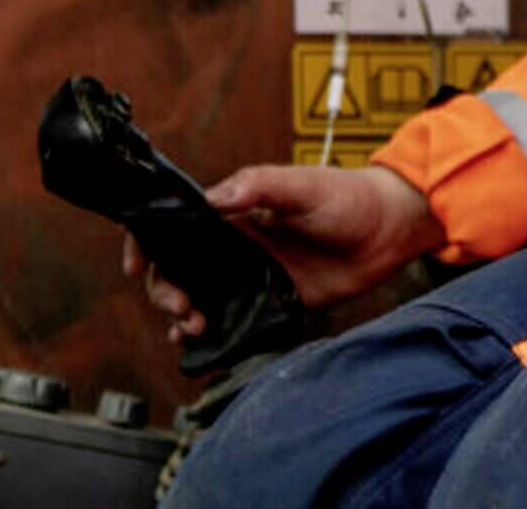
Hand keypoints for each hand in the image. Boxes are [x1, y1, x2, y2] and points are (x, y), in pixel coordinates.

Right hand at [123, 163, 439, 338]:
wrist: (389, 231)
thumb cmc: (349, 196)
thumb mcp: (302, 184)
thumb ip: (258, 186)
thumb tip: (214, 199)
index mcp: (235, 212)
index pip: (176, 224)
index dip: (147, 242)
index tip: (137, 264)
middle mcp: (236, 245)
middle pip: (177, 268)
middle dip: (165, 289)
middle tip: (182, 306)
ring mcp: (251, 275)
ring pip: (198, 298)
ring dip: (182, 314)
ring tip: (192, 325)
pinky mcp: (272, 302)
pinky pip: (231, 322)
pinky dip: (211, 335)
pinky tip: (204, 342)